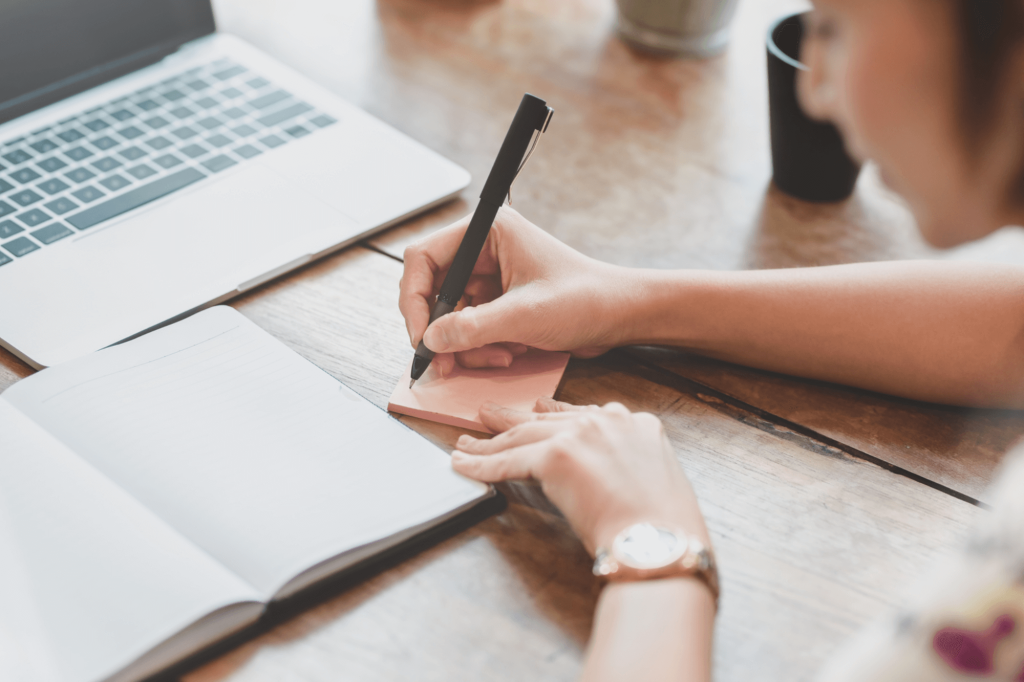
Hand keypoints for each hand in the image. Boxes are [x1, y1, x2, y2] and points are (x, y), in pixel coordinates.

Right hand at [399, 207, 639, 375]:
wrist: (621, 316)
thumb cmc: (585, 300)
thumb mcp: (525, 316)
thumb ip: (473, 328)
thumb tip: (430, 341)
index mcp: (488, 232)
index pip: (423, 258)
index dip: (414, 300)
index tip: (421, 338)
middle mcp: (483, 251)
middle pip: (432, 292)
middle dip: (440, 331)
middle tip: (443, 365)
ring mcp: (489, 278)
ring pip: (449, 317)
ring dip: (466, 345)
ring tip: (499, 357)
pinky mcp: (498, 302)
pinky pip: (469, 329)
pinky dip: (480, 348)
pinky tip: (509, 353)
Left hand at [451, 398, 709, 554]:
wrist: (659, 540)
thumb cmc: (663, 527)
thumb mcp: (656, 480)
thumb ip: (627, 464)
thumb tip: (602, 476)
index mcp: (637, 424)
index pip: (583, 415)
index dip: (554, 416)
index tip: (538, 411)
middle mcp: (608, 420)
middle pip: (546, 421)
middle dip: (514, 420)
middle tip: (490, 416)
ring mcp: (580, 435)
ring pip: (522, 436)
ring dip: (489, 441)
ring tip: (468, 441)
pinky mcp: (556, 456)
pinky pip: (508, 461)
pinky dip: (481, 464)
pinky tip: (463, 463)